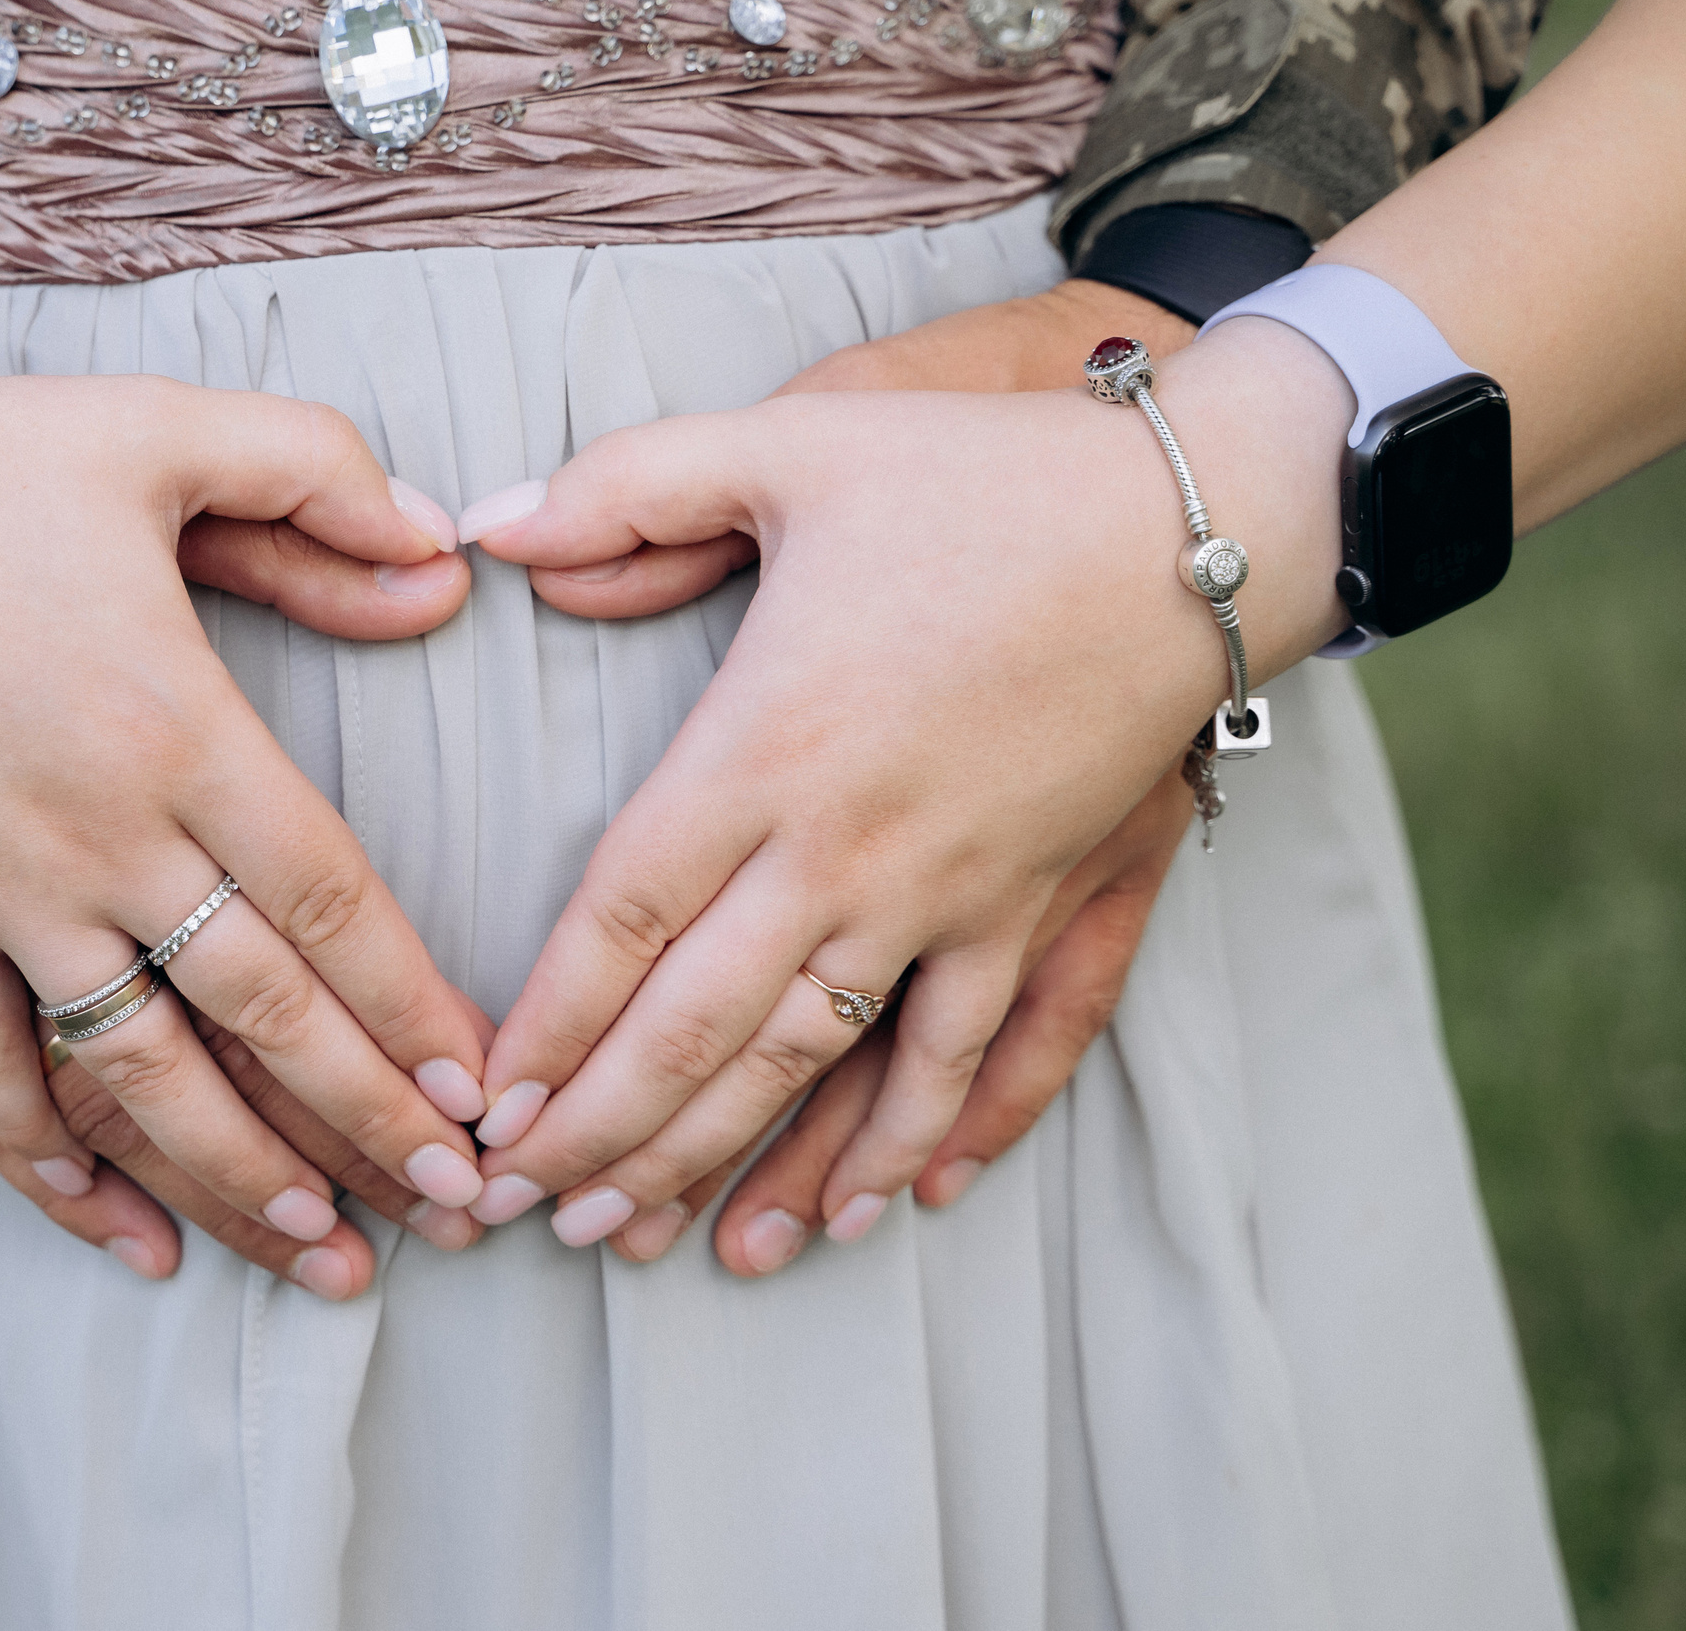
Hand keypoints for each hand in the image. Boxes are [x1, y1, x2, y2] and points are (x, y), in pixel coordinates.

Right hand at [0, 358, 498, 1295]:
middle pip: (257, 1015)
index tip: (480, 1092)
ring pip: (132, 1078)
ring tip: (323, 1259)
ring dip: (235, 1179)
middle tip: (454, 1213)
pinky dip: (48, 1166)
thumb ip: (319, 476)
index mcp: (175, 728)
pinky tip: (121, 1234)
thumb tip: (448, 559)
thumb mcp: (157, 430)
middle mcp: (93, 839)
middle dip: (364, 1126)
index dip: (413, 1008)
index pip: (329, 901)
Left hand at [461, 326, 1347, 1248]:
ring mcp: (954, 895)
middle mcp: (851, 848)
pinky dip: (926, 1137)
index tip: (485, 1109)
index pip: (624, 919)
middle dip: (601, 1135)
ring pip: (819, 1068)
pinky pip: (982, 1055)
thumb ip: (625, 486)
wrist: (1204, 526)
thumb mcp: (794, 442)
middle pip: (699, 1029)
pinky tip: (876, 1209)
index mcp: (769, 746)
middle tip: (520, 1213)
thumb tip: (481, 523)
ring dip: (729, 1165)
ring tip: (648, 1244)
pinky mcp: (1041, 907)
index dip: (548, 1026)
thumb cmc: (987, 479)